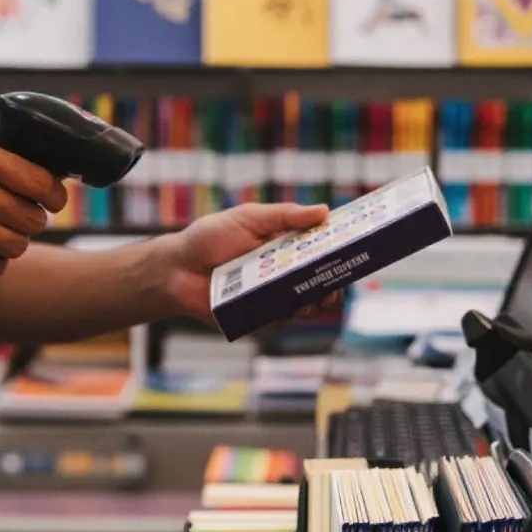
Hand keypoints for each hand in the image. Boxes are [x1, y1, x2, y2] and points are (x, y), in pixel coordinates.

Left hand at [162, 202, 342, 322]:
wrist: (175, 269)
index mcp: (285, 245)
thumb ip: (284, 216)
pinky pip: (280, 319)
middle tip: (336, 283)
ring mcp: (272, 296)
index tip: (355, 250)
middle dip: (334, 283)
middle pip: (320, 280)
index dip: (340, 251)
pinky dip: (288, 314)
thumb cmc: (209, 239)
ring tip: (315, 297)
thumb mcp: (248, 218)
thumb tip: (323, 212)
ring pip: (305, 303)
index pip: (321, 249)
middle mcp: (283, 272)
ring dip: (315, 301)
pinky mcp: (258, 316)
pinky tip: (289, 307)